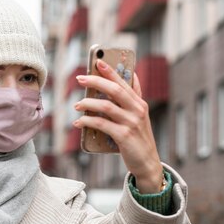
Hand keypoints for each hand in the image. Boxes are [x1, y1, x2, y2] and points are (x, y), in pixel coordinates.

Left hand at [73, 59, 162, 193]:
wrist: (147, 162)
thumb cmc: (138, 138)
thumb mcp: (139, 116)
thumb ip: (133, 98)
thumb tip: (131, 76)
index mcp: (139, 103)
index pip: (125, 82)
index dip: (111, 71)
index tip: (98, 61)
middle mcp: (137, 110)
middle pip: (114, 90)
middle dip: (95, 82)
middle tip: (80, 79)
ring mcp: (131, 123)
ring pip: (106, 106)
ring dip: (88, 104)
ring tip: (76, 105)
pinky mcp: (124, 136)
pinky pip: (102, 124)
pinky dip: (88, 121)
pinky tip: (79, 122)